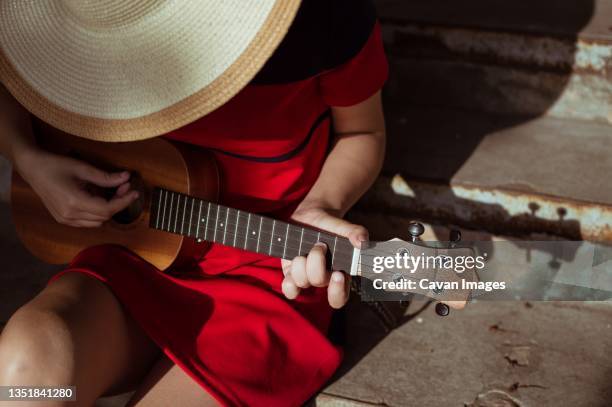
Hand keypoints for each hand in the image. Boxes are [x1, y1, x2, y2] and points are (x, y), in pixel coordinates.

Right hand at [15, 148, 137, 226]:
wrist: (33, 168)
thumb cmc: (56, 165)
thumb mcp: (83, 168)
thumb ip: (106, 177)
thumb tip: (126, 177)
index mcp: (74, 202)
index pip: (107, 209)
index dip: (124, 202)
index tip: (134, 192)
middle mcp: (69, 215)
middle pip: (104, 217)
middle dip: (118, 203)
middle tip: (125, 187)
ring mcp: (65, 219)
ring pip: (97, 222)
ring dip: (109, 209)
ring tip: (113, 192)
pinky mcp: (63, 219)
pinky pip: (88, 222)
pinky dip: (98, 214)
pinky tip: (99, 198)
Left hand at [280, 205, 367, 308]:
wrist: (310, 217)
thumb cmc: (330, 226)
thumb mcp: (343, 227)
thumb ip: (355, 232)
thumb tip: (362, 242)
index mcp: (340, 273)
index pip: (339, 297)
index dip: (337, 291)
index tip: (338, 274)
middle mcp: (323, 279)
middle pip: (319, 282)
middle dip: (317, 263)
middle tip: (320, 246)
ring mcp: (305, 277)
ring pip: (301, 281)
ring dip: (302, 263)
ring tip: (306, 250)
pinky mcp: (291, 273)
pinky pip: (288, 287)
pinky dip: (289, 280)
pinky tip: (294, 263)